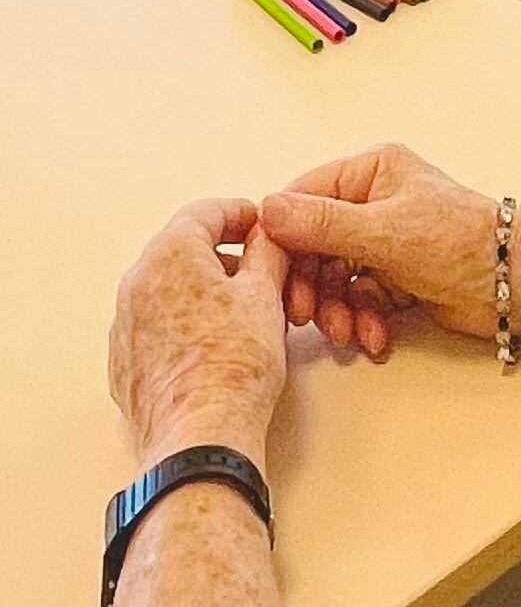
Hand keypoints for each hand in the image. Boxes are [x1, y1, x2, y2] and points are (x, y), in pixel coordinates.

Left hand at [110, 201, 288, 460]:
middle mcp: (136, 286)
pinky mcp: (126, 363)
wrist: (200, 435)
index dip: (243, 213)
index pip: (205, 211)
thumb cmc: (232, 367)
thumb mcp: (267, 292)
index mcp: (168, 257)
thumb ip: (268, 250)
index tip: (263, 224)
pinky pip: (158, 326)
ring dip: (207, 289)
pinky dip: (187, 323)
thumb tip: (268, 235)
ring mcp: (126, 328)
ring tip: (247, 312)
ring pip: (171, 289)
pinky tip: (219, 343)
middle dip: (226, 254)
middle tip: (263, 268)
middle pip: (184, 250)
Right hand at [261, 145, 499, 359]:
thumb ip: (322, 224)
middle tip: (308, 316)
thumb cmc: (460, 241)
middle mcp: (374, 200)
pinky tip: (375, 337)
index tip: (272, 279)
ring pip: (332, 278)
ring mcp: (383, 239)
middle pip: (311, 245)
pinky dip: (360, 320)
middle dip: (311, 285)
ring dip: (335, 310)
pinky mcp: (393, 274)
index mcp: (372, 171)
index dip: (281, 242)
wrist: (515, 283)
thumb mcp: (384, 231)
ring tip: (348, 332)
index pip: (300, 201)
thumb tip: (266, 210)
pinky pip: (357, 298)